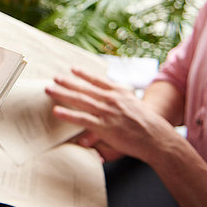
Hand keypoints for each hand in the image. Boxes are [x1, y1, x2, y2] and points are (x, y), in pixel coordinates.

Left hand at [46, 68, 175, 162]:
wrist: (157, 137)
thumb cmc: (147, 123)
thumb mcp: (135, 103)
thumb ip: (122, 98)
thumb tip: (113, 94)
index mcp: (119, 92)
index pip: (98, 80)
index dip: (84, 74)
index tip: (72, 69)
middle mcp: (111, 99)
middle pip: (84, 88)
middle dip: (67, 82)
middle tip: (55, 78)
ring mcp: (107, 112)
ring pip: (80, 100)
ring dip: (62, 94)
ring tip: (49, 89)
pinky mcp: (104, 127)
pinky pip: (81, 119)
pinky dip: (68, 114)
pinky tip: (56, 111)